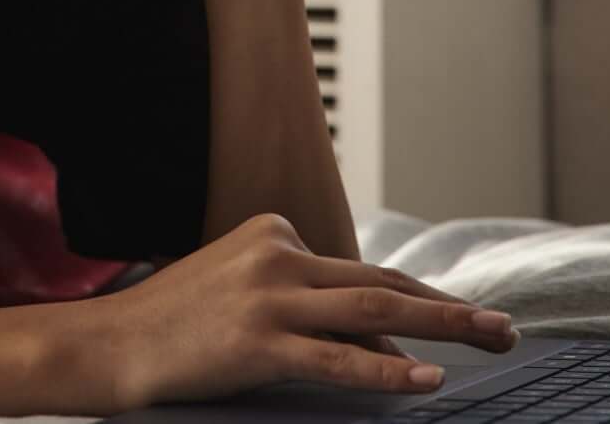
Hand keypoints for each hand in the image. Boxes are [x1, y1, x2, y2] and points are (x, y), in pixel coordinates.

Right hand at [69, 214, 519, 412]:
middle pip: (382, 281)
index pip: (359, 271)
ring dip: (443, 325)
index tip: (457, 317)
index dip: (416, 301)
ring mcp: (267, 297)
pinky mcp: (258, 341)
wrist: (107, 345)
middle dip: (450, 306)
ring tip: (491, 337)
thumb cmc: (171, 324)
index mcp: (273, 232)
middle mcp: (277, 255)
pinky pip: (338, 358)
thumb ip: (299, 299)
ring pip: (374, 308)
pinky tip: (426, 378)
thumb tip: (375, 335)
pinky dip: (389, 368)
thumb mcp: (237, 287)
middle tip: (502, 325)